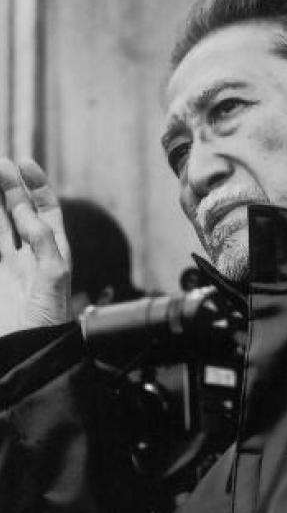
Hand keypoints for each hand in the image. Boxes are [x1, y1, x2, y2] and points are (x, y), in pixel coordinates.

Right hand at [0, 158, 70, 332]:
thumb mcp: (53, 275)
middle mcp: (29, 252)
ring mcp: (6, 263)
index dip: (36, 185)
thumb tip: (27, 213)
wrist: (27, 350)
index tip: (24, 162)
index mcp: (53, 249)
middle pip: (17, 211)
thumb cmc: (50, 315)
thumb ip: (43, 242)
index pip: (46, 209)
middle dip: (8, 187)